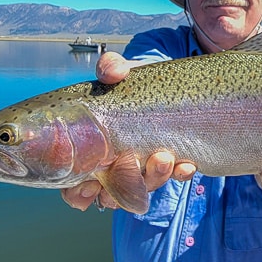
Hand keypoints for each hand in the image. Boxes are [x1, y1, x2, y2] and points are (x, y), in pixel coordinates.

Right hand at [60, 52, 197, 210]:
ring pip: (144, 187)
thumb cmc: (133, 82)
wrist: (169, 83)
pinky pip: (174, 177)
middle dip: (122, 187)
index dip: (79, 193)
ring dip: (153, 178)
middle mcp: (115, 165)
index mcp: (91, 150)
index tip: (91, 187)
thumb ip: (111, 67)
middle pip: (112, 194)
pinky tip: (186, 165)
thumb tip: (111, 73)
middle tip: (133, 163)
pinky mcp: (171, 163)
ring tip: (164, 157)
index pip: (75, 186)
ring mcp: (143, 167)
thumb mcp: (121, 72)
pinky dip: (179, 174)